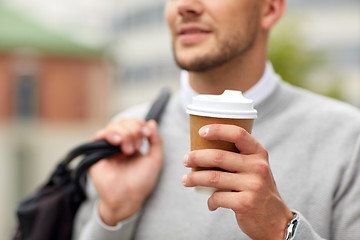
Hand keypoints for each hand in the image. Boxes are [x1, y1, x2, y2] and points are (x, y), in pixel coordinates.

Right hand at [89, 119, 162, 225]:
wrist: (128, 198)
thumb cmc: (142, 181)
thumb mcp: (155, 159)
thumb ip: (156, 140)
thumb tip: (151, 122)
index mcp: (131, 144)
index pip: (133, 124)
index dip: (140, 124)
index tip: (147, 135)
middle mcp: (118, 144)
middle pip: (123, 122)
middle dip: (133, 130)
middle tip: (137, 147)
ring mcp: (107, 148)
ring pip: (112, 126)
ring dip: (124, 133)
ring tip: (129, 149)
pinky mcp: (95, 154)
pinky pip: (99, 135)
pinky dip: (109, 134)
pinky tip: (118, 141)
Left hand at [182, 124, 292, 239]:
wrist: (276, 219)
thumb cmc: (257, 188)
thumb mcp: (254, 168)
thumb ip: (237, 157)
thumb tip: (202, 149)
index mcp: (259, 153)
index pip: (238, 134)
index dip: (218, 130)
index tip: (201, 131)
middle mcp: (258, 167)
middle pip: (218, 156)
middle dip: (196, 157)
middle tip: (185, 159)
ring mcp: (253, 185)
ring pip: (213, 177)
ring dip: (194, 178)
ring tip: (185, 180)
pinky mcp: (246, 203)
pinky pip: (217, 197)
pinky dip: (210, 201)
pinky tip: (210, 203)